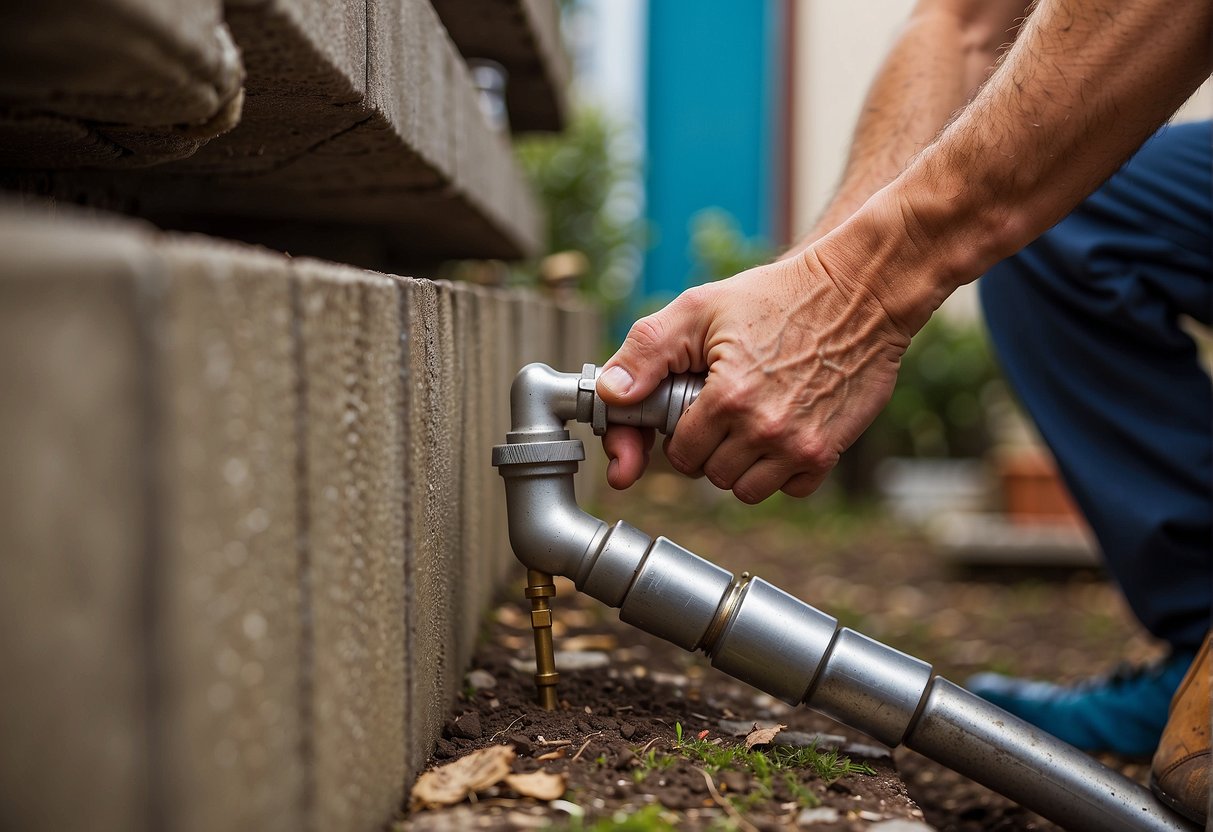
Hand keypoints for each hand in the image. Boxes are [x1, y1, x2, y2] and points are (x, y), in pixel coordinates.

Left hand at [597, 248, 912, 501]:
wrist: (858, 292)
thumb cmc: (776, 297)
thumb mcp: (699, 309)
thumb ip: (645, 352)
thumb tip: (610, 394)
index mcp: (727, 397)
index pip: (680, 455)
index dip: (679, 435)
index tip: (688, 417)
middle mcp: (764, 429)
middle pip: (711, 475)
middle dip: (708, 447)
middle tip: (724, 407)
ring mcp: (799, 445)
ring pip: (747, 489)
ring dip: (741, 463)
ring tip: (750, 419)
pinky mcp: (828, 453)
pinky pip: (789, 489)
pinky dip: (781, 469)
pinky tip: (782, 429)